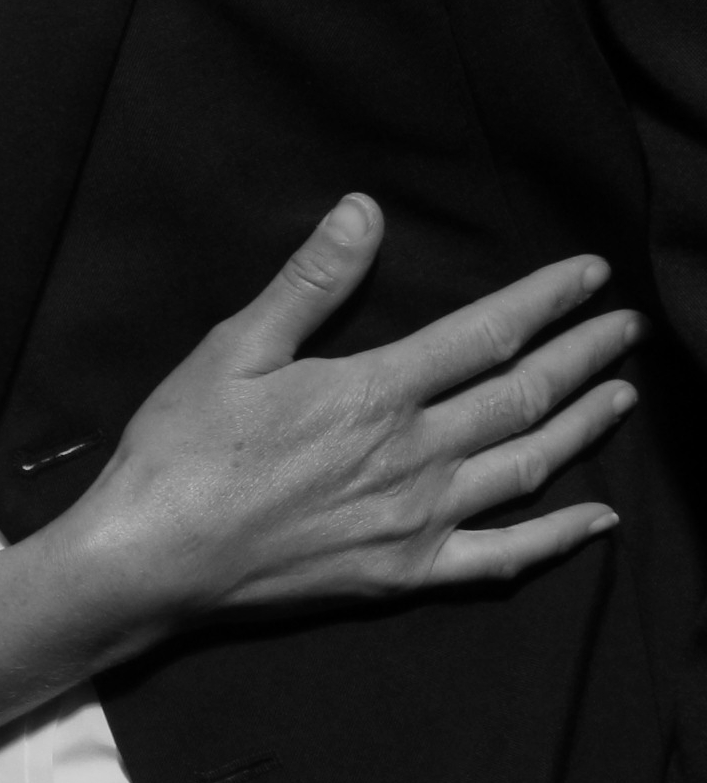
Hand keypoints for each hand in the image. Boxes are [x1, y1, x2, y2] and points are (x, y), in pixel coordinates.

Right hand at [68, 195, 633, 624]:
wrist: (153, 557)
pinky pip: (504, 556)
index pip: (486, 335)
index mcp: (376, 392)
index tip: (591, 275)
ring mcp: (419, 519)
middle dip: (585, 355)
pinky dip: (560, 539)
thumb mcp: (232, 349)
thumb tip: (364, 210)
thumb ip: (309, 283)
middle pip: (525, 396)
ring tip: (623, 395)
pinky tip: (600, 520)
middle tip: (627, 327)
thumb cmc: (182, 449)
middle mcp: (416, 454)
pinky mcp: (407, 571)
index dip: (546, 300)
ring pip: (529, 466)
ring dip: (585, 426)